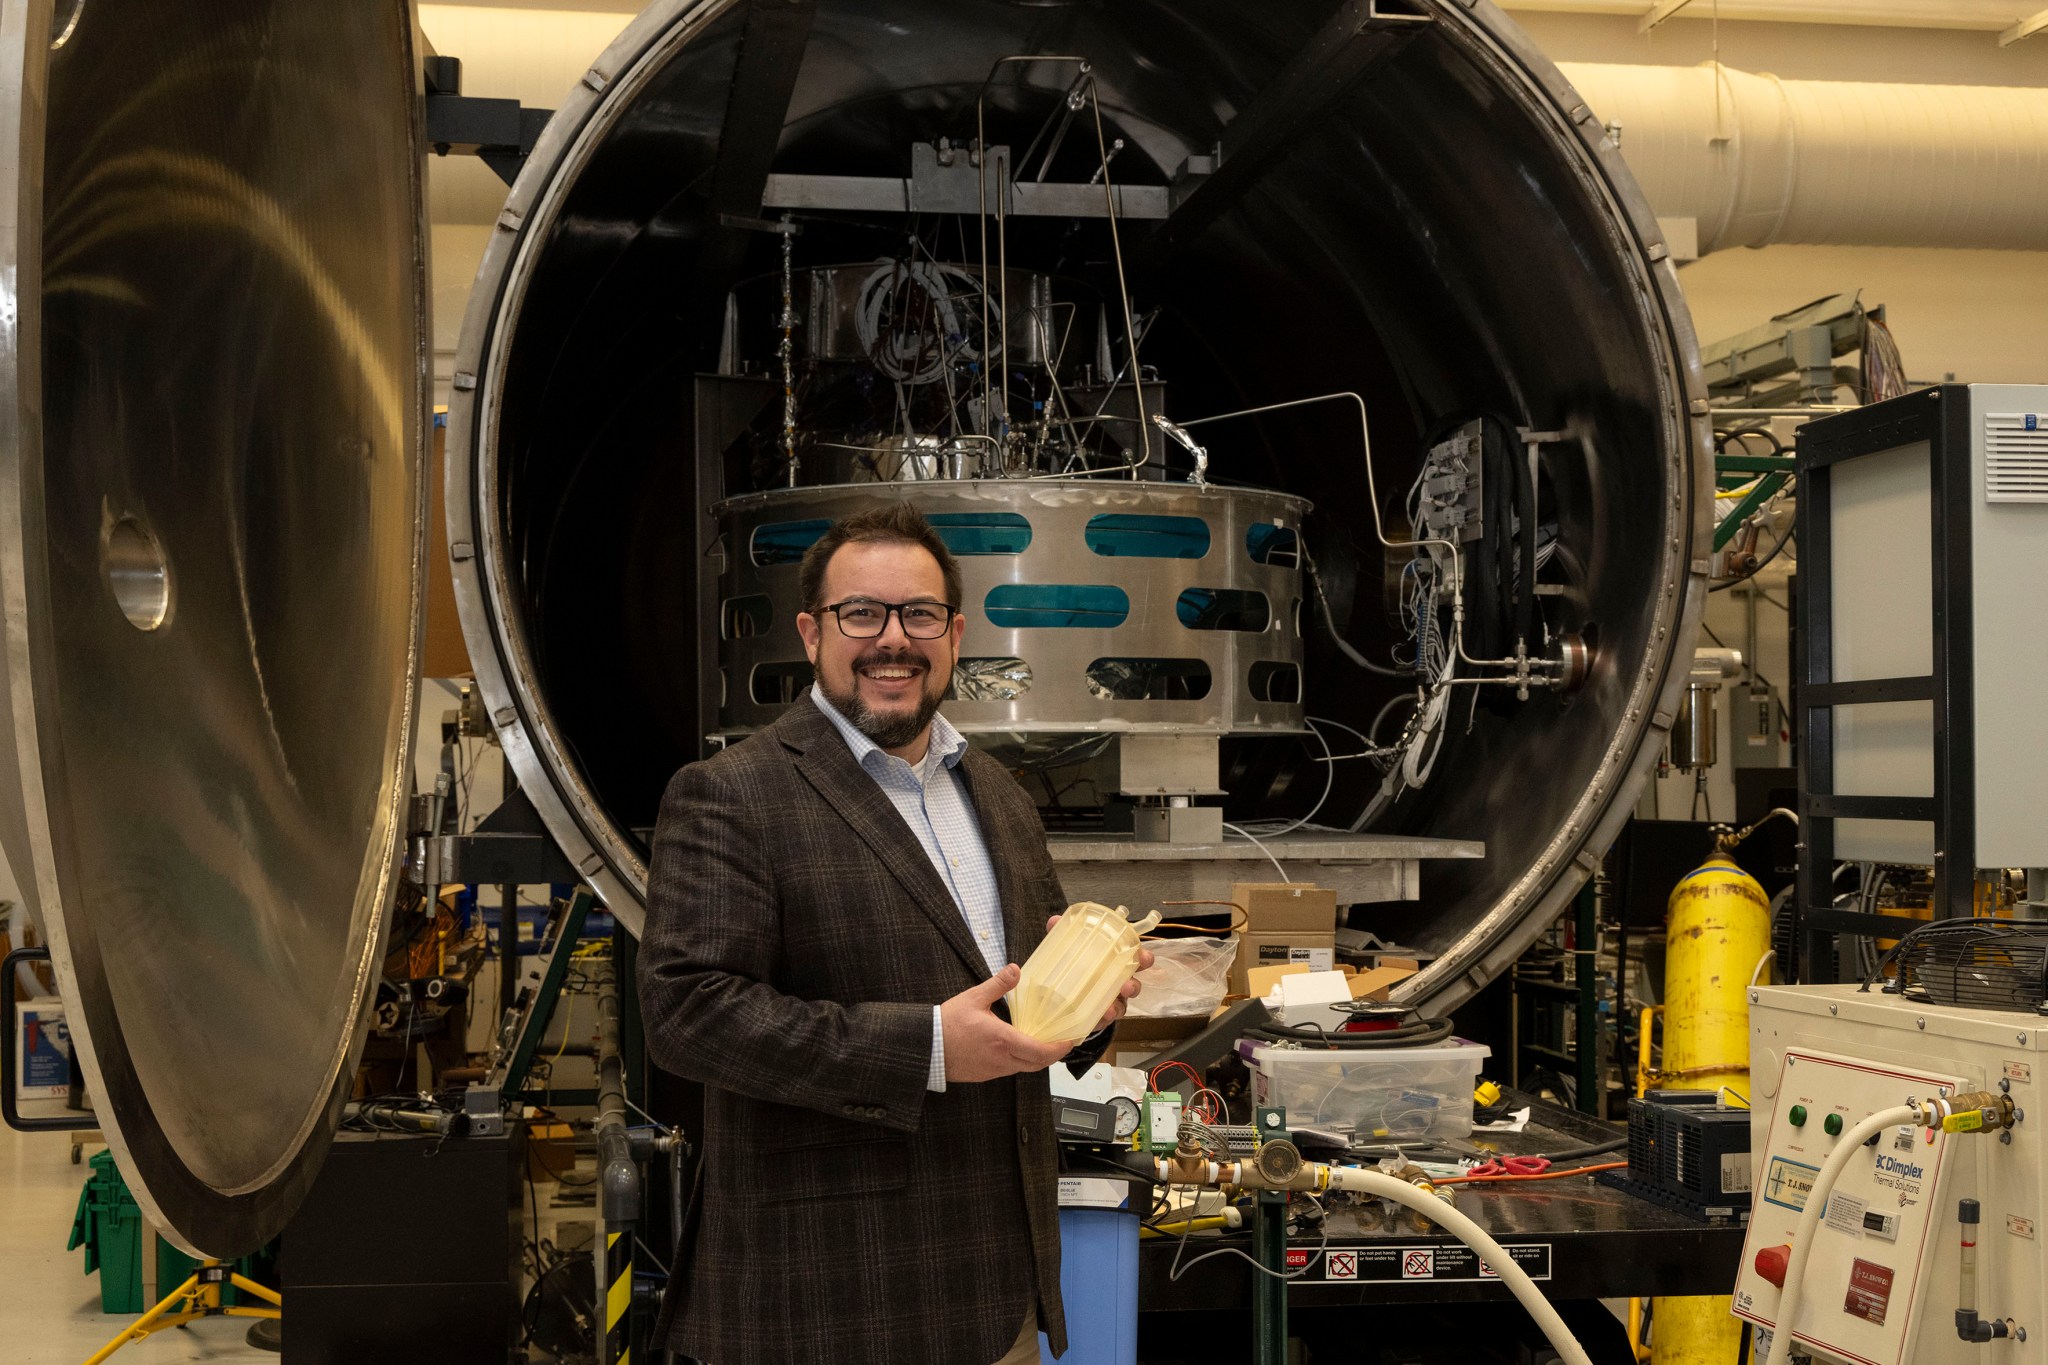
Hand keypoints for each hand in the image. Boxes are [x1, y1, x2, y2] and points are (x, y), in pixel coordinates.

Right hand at [941, 964, 1073, 1081]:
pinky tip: (1015, 1048)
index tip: (1069, 1040)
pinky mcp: (984, 1075)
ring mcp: (993, 1071)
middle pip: (1037, 1064)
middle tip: (1060, 1042)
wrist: (926, 1047)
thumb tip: (1015, 969)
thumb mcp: (974, 998)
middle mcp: (1002, 1060)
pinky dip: (1019, 1061)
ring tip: (1040, 1042)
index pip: (1041, 1051)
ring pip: (1023, 1068)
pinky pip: (1009, 1070)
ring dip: (1035, 1058)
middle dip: (1051, 1054)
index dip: (1059, 1048)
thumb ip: (998, 984)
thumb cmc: (948, 1024)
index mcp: (1004, 1040)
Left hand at [1046, 914, 1153, 1031]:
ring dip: (1120, 1004)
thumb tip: (1055, 921)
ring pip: (1122, 1004)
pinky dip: (1105, 1018)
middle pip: (1134, 984)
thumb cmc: (1073, 968)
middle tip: (1128, 986)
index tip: (1144, 957)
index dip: (1143, 958)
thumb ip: (1063, 935)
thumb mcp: (1067, 950)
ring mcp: (1109, 1002)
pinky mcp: (1098, 1017)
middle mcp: (1115, 983)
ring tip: (1113, 1005)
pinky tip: (1102, 1015)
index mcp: (1112, 964)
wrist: (1059, 998)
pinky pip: (1105, 1019)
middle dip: (1135, 984)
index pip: (1133, 960)